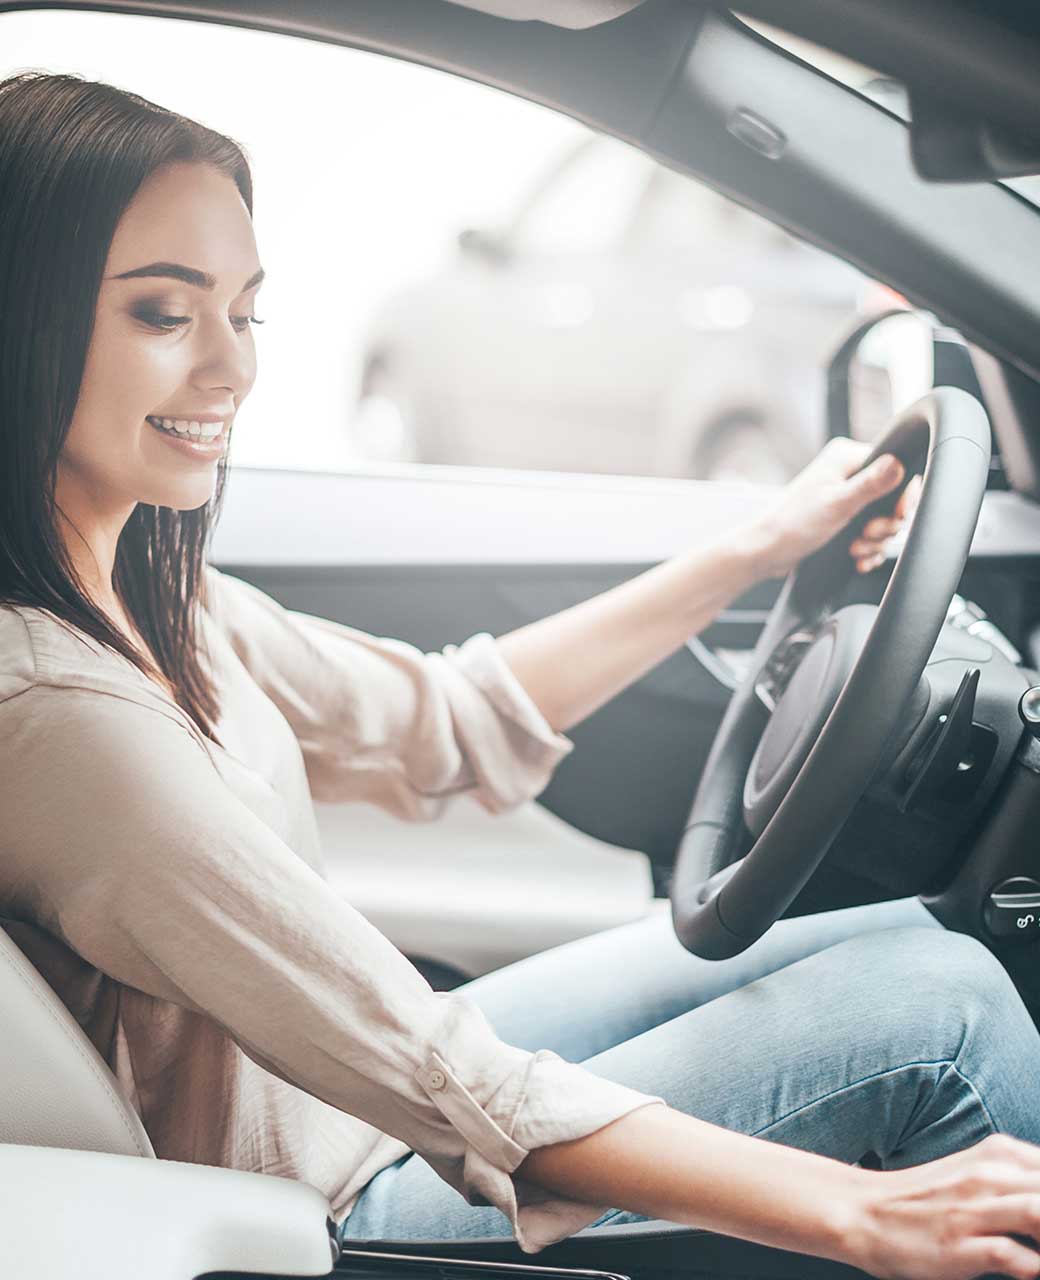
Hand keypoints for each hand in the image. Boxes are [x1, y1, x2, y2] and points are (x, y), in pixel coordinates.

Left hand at [749, 437, 921, 579]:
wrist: (766, 552)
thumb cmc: (792, 524)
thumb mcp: (837, 503)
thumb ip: (870, 485)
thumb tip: (898, 462)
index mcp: (847, 458)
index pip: (896, 467)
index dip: (902, 496)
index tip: (896, 514)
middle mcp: (848, 474)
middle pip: (893, 498)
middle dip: (885, 524)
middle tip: (868, 533)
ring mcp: (846, 498)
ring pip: (884, 521)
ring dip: (875, 541)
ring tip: (856, 549)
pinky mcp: (844, 520)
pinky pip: (872, 535)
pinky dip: (869, 550)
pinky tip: (859, 559)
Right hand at [849, 1133, 1039, 1279]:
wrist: (863, 1211)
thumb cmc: (925, 1200)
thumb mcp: (975, 1175)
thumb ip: (1019, 1183)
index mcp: (998, 1154)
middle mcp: (988, 1176)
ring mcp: (973, 1210)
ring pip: (1039, 1213)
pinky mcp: (960, 1245)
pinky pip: (1014, 1256)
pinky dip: (1036, 1267)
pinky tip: (1035, 1270)